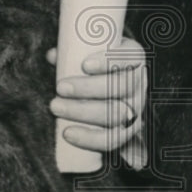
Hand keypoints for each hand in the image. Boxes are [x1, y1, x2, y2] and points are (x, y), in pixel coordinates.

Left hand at [46, 37, 147, 168]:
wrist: (107, 91)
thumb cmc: (93, 66)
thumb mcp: (86, 54)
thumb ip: (72, 53)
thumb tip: (53, 56)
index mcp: (132, 59)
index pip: (129, 56)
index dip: (109, 60)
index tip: (85, 65)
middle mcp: (139, 83)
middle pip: (122, 86)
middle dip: (88, 88)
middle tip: (60, 87)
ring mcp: (136, 108)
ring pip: (118, 113)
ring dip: (83, 112)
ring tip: (55, 106)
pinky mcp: (128, 130)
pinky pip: (114, 138)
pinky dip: (90, 138)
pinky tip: (67, 132)